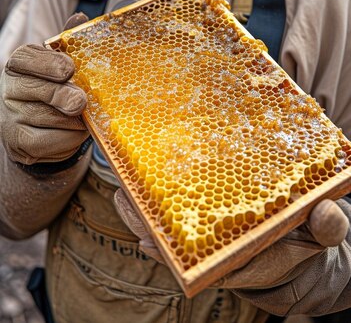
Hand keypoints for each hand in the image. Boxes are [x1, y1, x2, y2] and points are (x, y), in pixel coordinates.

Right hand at [0, 13, 88, 164]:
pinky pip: (46, 141)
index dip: (49, 64)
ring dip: (72, 120)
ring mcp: (9, 116)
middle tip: (80, 101)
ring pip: (46, 118)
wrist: (41, 129)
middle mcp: (9, 88)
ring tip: (83, 117)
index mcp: (20, 62)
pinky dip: (67, 139)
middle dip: (63, 95)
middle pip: (37, 90)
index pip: (27, 58)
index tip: (69, 69)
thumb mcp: (60, 62)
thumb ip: (68, 42)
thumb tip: (80, 18)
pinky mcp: (17, 141)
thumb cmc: (53, 87)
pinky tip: (74, 132)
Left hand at [114, 187, 348, 273]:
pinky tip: (140, 194)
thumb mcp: (324, 233)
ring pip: (175, 234)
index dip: (175, 253)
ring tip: (122, 194)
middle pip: (181, 247)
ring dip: (148, 217)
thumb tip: (326, 213)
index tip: (150, 242)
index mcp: (249, 260)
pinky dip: (161, 211)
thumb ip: (327, 228)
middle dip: (150, 227)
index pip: (205, 263)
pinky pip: (182, 222)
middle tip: (124, 201)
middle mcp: (224, 255)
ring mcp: (214, 241)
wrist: (307, 251)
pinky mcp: (211, 227)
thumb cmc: (311, 240)